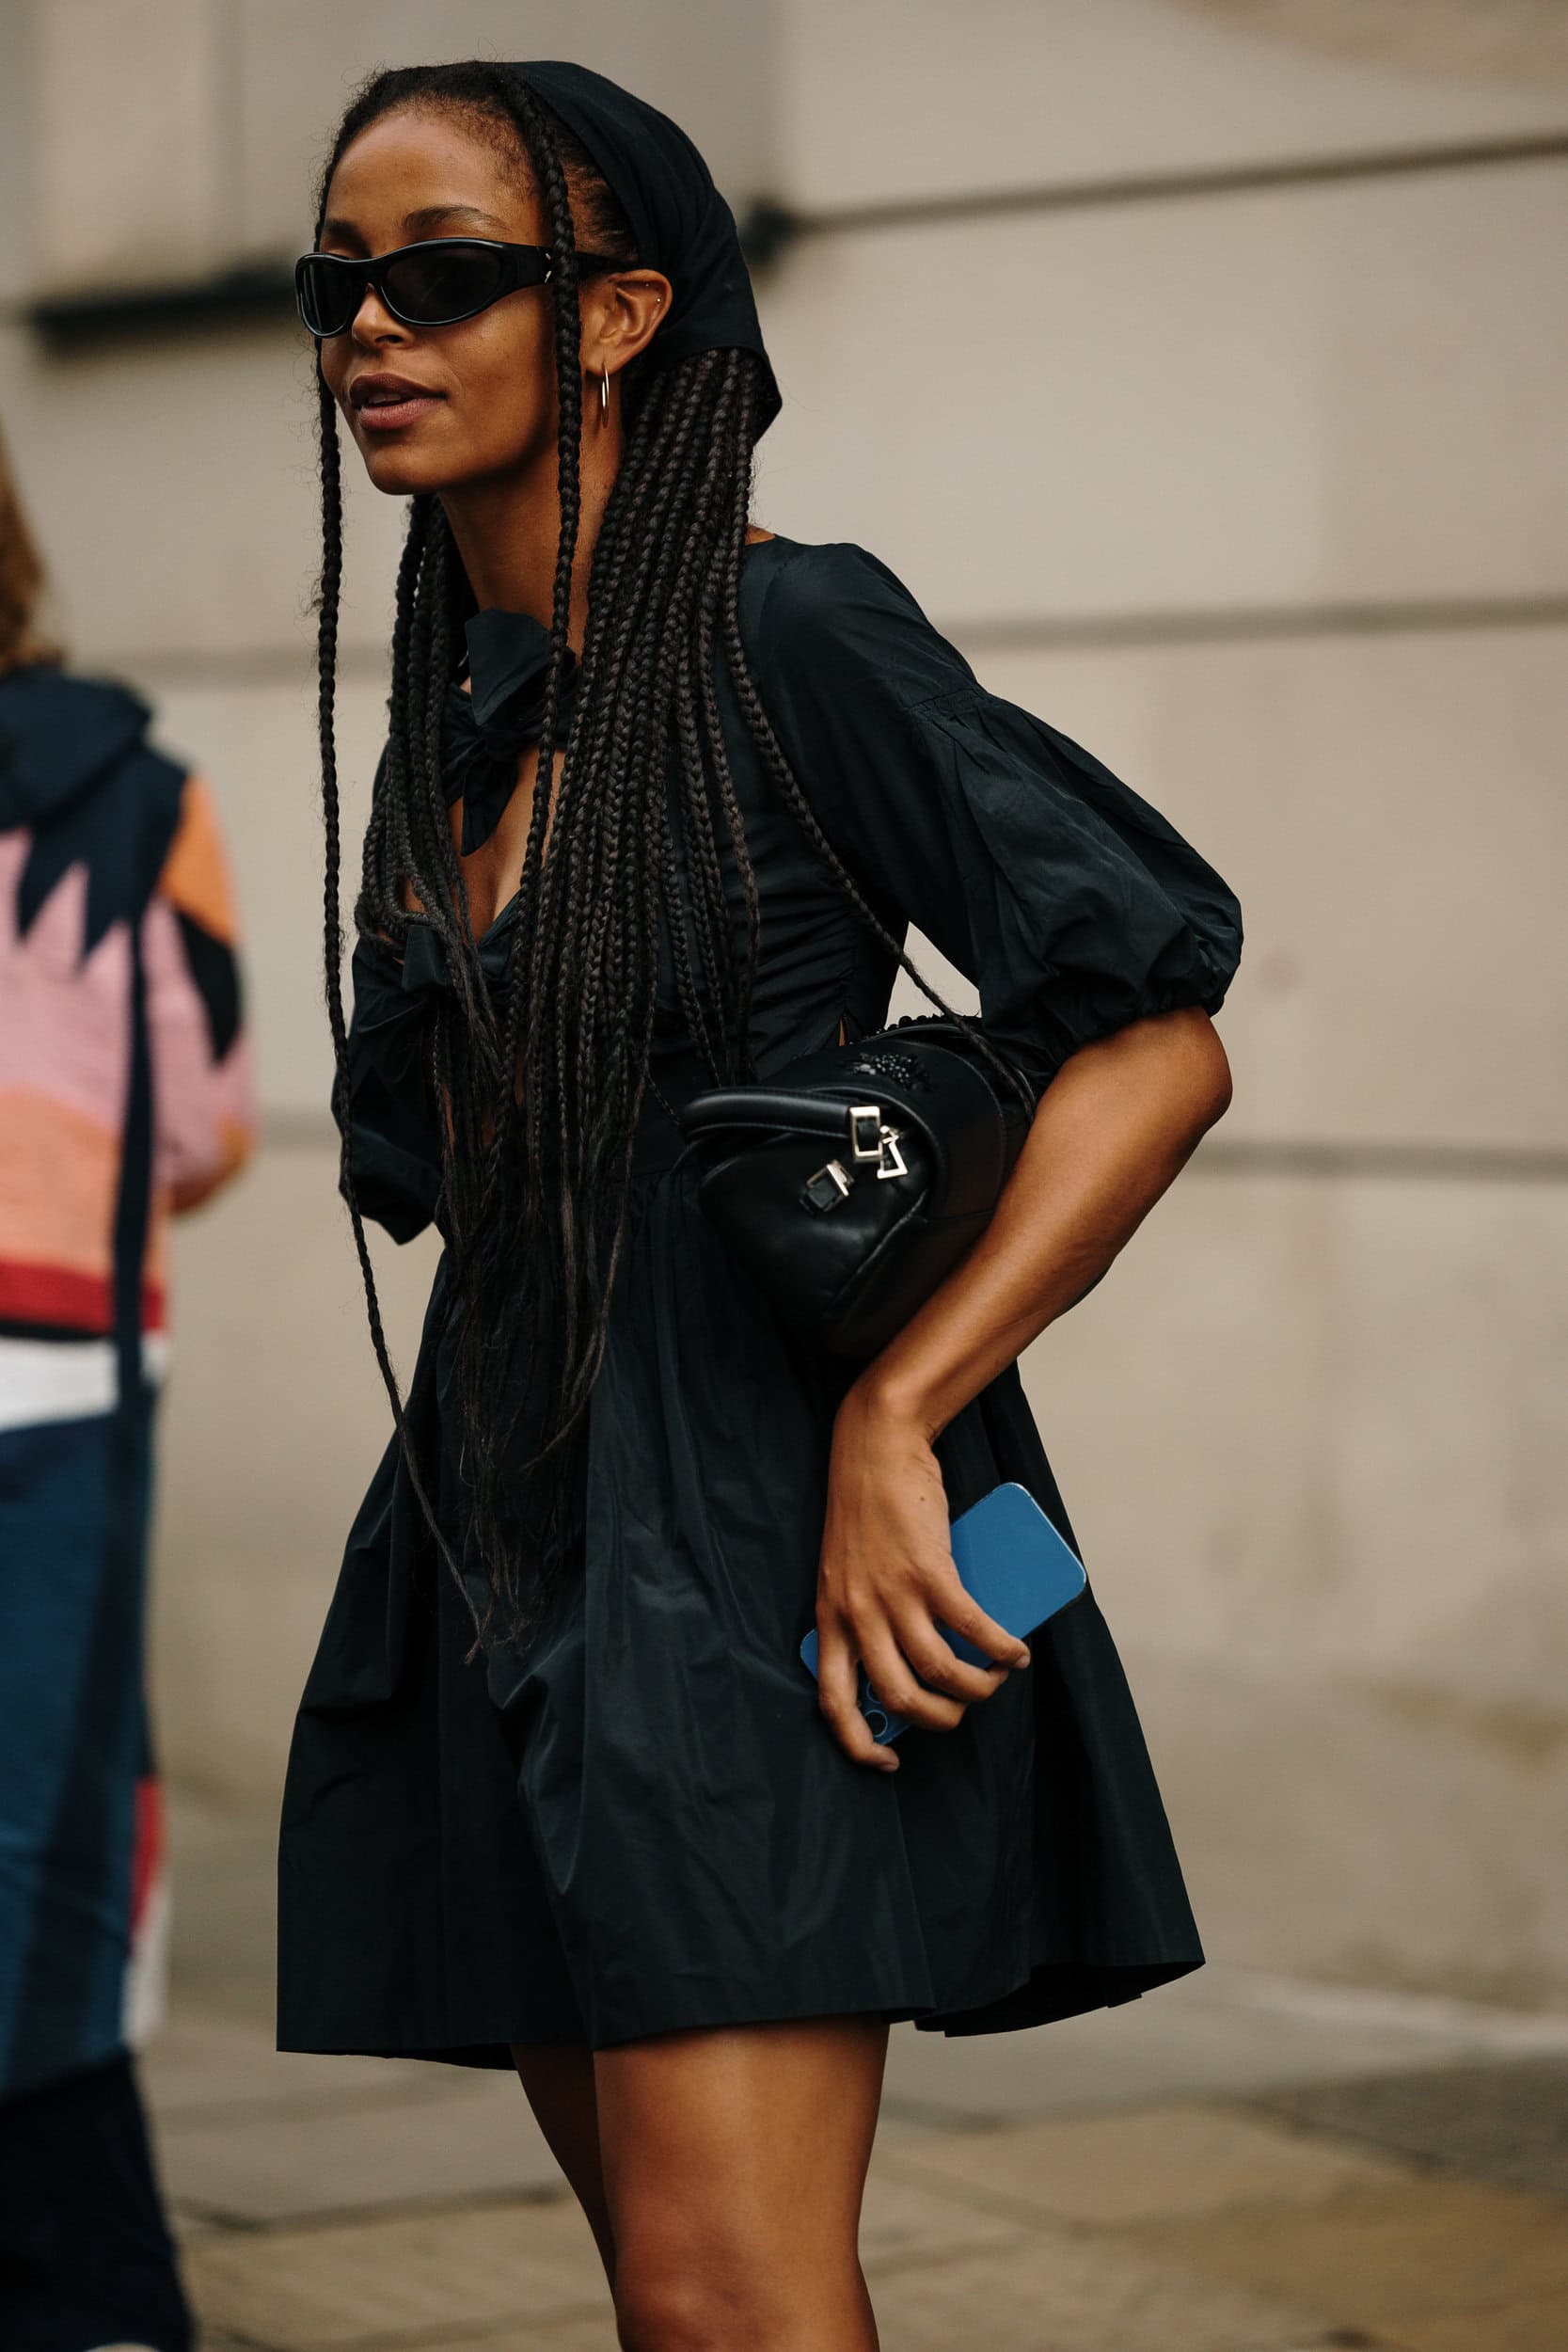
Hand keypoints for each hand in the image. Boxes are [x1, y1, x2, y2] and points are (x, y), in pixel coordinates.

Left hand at [813, 1379, 1031, 1771]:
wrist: (874, 1447)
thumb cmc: (865, 1507)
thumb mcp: (846, 1572)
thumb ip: (866, 1612)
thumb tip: (916, 1658)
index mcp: (830, 1619)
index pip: (833, 1702)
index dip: (860, 1745)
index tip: (888, 1763)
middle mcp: (857, 1614)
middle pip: (899, 1698)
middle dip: (940, 1719)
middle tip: (962, 1709)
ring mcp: (892, 1593)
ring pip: (940, 1672)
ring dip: (978, 1688)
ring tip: (996, 1679)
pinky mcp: (928, 1570)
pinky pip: (972, 1629)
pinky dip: (1001, 1649)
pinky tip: (1015, 1653)